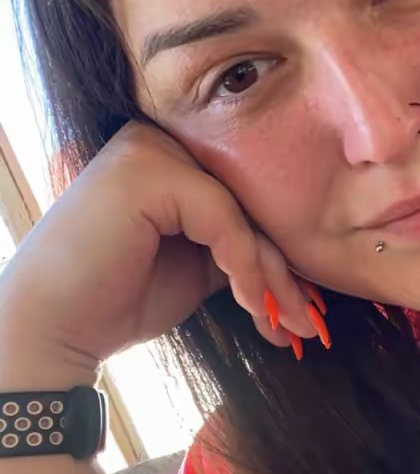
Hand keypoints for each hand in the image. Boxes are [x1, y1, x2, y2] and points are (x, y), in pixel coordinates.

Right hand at [0, 123, 321, 385]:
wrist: (55, 331)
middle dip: (284, 272)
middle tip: (309, 322)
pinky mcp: (146, 170)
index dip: (278, 256)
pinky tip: (253, 304)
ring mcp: (150, 149)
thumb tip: (300, 269)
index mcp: (171, 159)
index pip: (244, 203)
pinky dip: (244, 265)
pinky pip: (221, 217)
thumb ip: (239, 249)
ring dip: (272, 278)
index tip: (305, 306)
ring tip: (292, 325)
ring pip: (241, 213)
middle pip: (248, 207)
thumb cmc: (119, 301)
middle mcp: (161, 142)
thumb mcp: (199, 268)